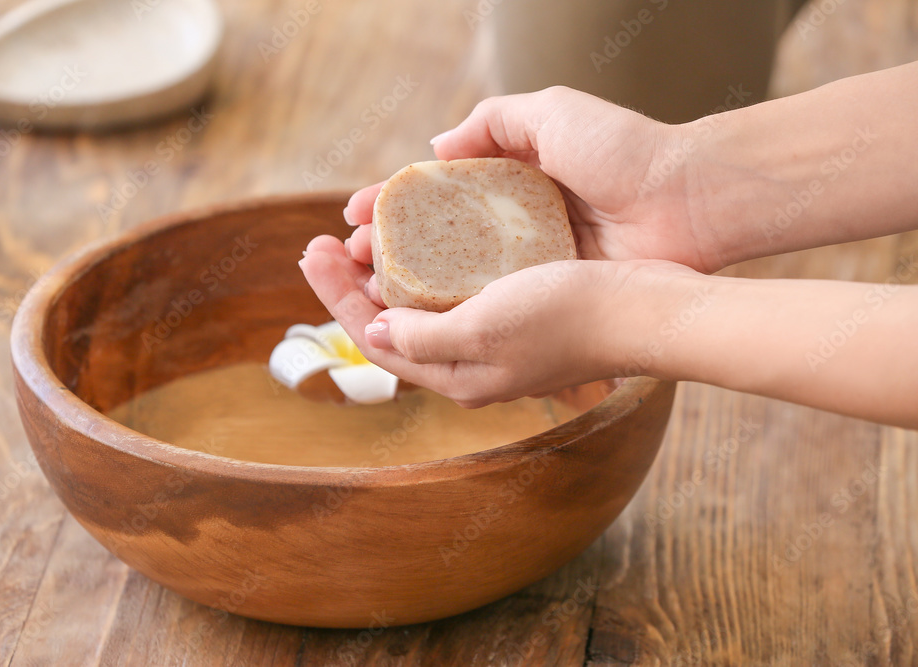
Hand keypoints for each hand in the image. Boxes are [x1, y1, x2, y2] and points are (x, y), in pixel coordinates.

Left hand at [300, 235, 697, 407]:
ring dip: (388, 275)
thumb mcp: (483, 329)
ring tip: (365, 237)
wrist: (646, 310)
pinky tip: (428, 241)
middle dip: (352, 285)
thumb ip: (423, 336)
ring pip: (423, 308)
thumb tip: (374, 330)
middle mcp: (471, 364)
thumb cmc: (568, 318)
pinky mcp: (519, 315)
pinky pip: (456, 293)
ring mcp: (496, 342)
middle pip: (392, 325)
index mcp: (456, 374)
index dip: (334, 297)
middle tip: (323, 240)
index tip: (311, 250)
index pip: (373, 339)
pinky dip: (430, 268)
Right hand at [343, 86, 726, 277]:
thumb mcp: (552, 113)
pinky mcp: (545, 296)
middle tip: (341, 258)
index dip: (390, 206)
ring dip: (401, 285)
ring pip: (449, 279)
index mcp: (510, 182)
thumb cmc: (624, 151)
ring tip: (359, 286)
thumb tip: (436, 147)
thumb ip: (493, 121)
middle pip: (431, 243)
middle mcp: (511, 228)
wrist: (687, 201)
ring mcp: (527, 266)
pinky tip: (410, 313)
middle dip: (381, 251)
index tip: (351, 216)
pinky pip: (486, 305)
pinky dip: (446, 309)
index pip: (432, 197)